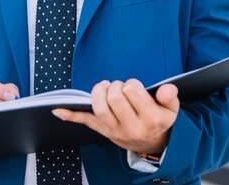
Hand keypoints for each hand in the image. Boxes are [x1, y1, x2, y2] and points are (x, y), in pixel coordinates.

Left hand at [52, 79, 179, 154]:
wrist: (152, 144)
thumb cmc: (159, 120)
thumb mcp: (171, 109)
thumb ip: (170, 97)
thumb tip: (167, 88)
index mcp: (150, 118)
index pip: (132, 91)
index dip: (131, 83)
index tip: (134, 87)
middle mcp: (131, 126)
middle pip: (113, 98)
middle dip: (115, 86)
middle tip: (119, 87)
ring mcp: (114, 130)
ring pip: (99, 108)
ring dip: (98, 92)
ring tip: (106, 88)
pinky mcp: (102, 131)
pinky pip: (85, 122)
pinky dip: (70, 115)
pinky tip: (57, 110)